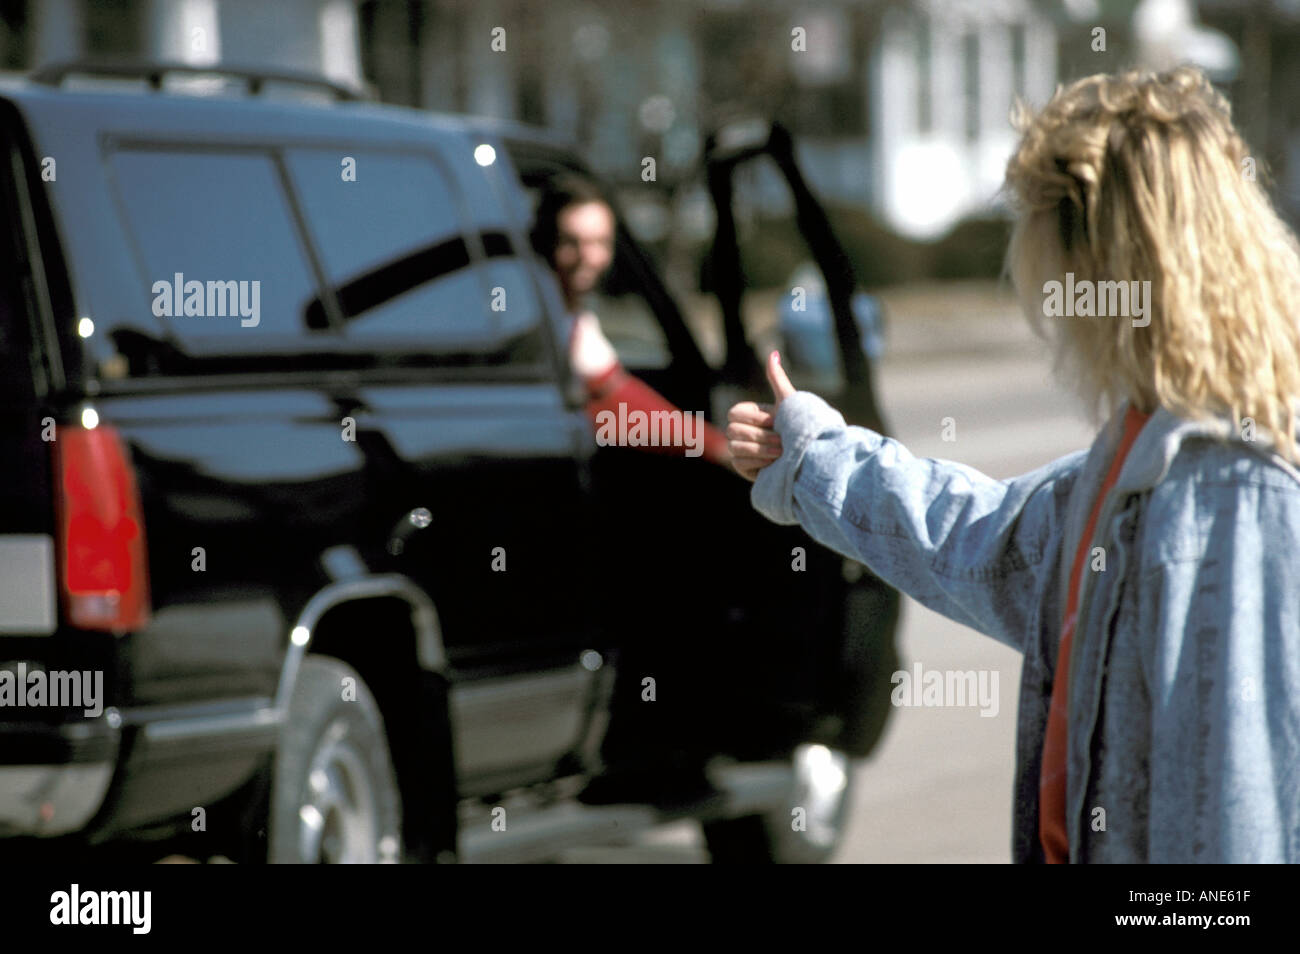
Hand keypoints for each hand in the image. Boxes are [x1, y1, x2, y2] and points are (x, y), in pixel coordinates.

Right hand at [727, 351, 795, 481]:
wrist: (810, 456)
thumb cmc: (801, 427)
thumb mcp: (789, 402)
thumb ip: (778, 379)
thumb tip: (773, 353)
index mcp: (750, 414)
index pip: (734, 412)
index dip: (754, 418)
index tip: (775, 421)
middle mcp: (742, 431)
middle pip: (733, 430)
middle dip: (761, 435)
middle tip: (782, 440)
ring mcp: (740, 449)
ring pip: (736, 446)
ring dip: (761, 449)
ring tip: (781, 452)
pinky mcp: (743, 467)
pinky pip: (740, 462)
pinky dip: (758, 461)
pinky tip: (774, 462)